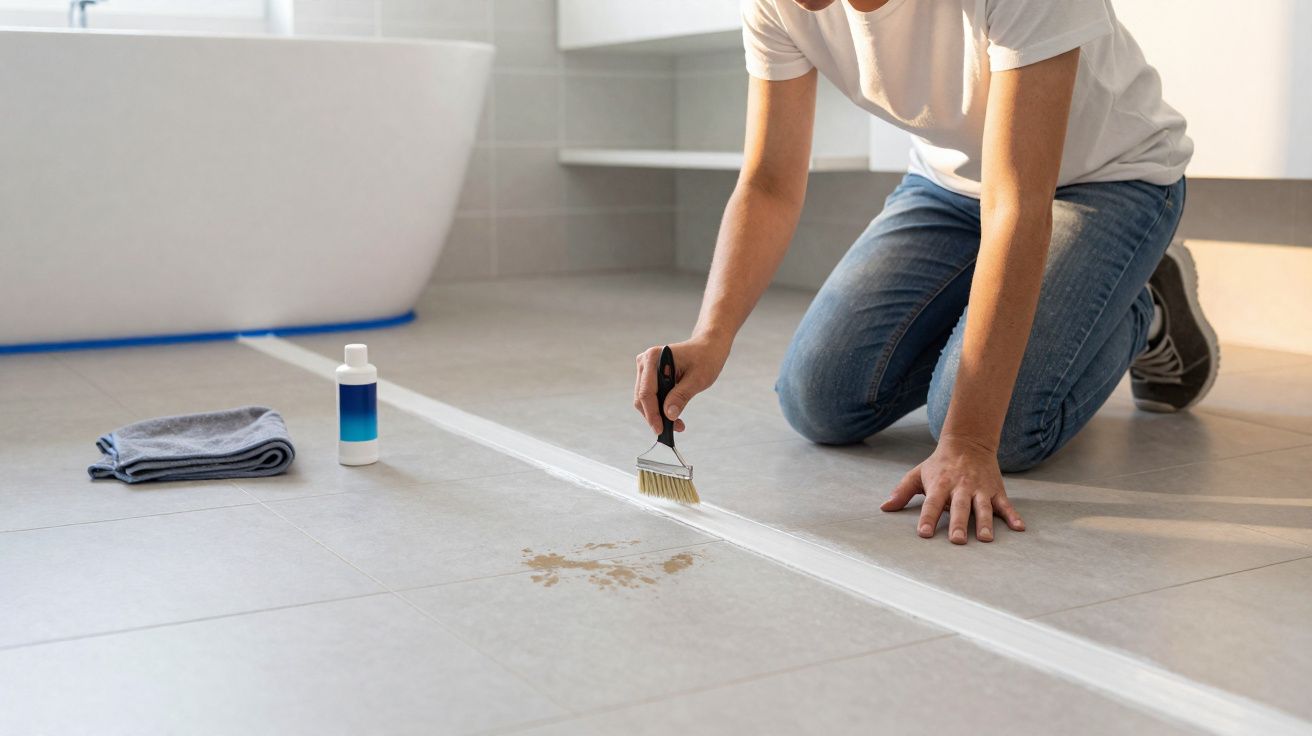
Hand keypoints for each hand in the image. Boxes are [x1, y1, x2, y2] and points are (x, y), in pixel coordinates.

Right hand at [633, 337, 730, 435]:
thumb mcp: (697, 379)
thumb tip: (668, 415)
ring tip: (677, 424)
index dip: (652, 414)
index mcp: (654, 358)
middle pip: (642, 397)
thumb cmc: (705, 359)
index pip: (647, 392)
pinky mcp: (649, 374)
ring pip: (644, 399)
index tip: (660, 430)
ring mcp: (645, 367)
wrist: (707, 347)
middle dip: (655, 416)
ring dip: (657, 413)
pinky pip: (650, 395)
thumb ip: (681, 396)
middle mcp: (645, 361)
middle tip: (674, 429)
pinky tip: (672, 415)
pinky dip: (659, 407)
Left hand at [880, 434, 1025, 543]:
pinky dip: (1013, 516)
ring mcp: (980, 489)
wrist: (968, 442)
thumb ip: (902, 491)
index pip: (932, 503)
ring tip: (985, 539)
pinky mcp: (996, 490)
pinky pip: (1006, 505)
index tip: (924, 534)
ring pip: (983, 508)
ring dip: (984, 523)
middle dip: (958, 524)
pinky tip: (1019, 528)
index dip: (928, 518)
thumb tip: (885, 508)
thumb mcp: (918, 473)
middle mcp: (961, 487)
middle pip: (960, 508)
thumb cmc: (939, 464)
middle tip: (957, 541)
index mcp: (941, 484)